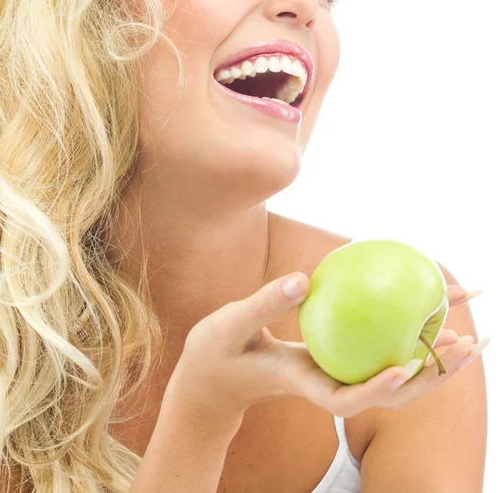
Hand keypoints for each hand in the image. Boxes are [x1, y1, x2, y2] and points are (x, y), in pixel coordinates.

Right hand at [166, 273, 486, 422]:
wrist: (212, 377)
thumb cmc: (215, 353)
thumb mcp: (230, 325)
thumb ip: (263, 305)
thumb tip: (304, 278)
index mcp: (301, 384)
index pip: (346, 399)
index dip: (379, 389)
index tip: (406, 366)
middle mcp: (326, 386)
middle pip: (387, 394)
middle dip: (429, 375)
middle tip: (466, 341)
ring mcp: (331, 376)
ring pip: (388, 378)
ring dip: (428, 362)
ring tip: (463, 333)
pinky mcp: (331, 364)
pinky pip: (372, 354)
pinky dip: (399, 339)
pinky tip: (413, 314)